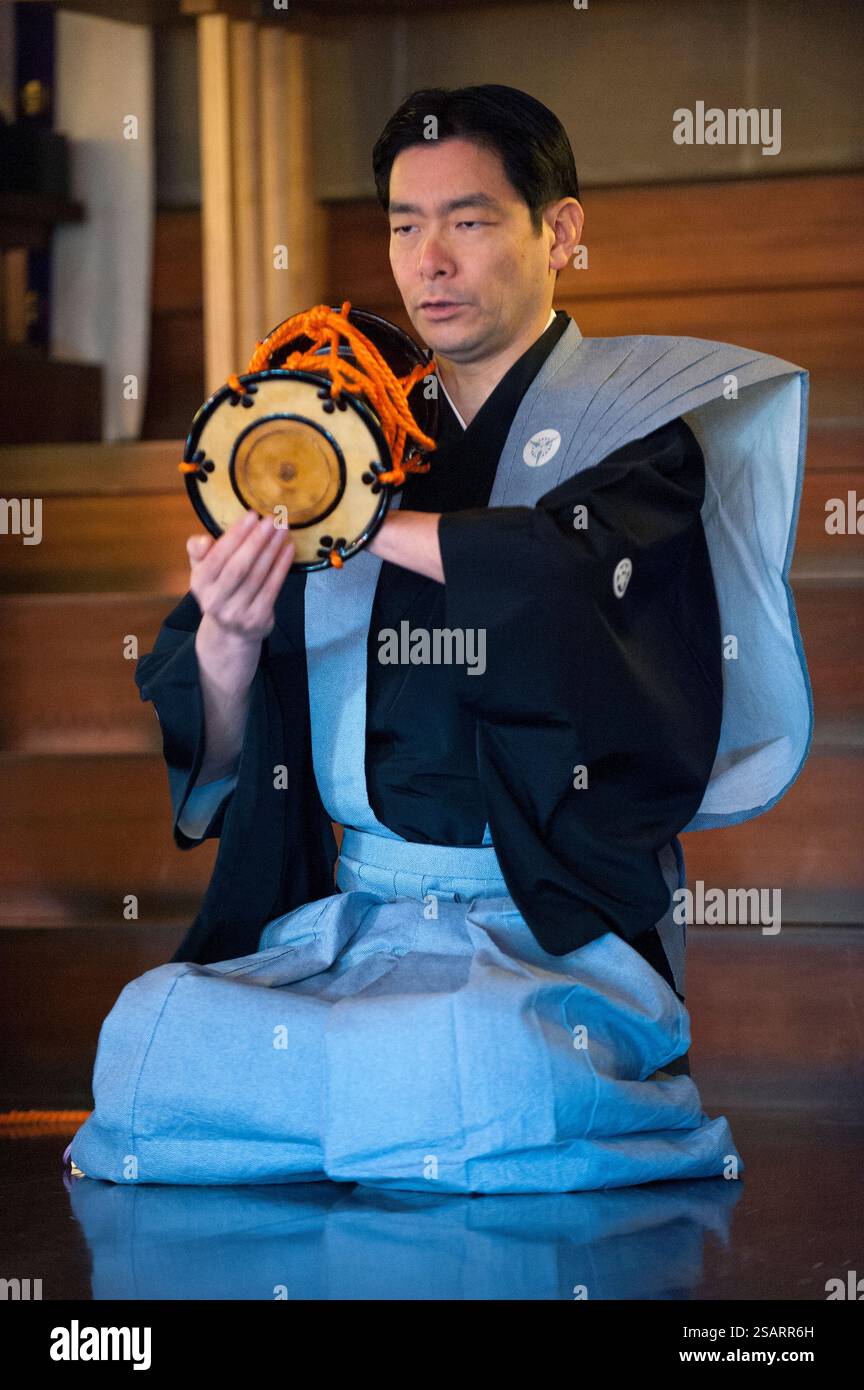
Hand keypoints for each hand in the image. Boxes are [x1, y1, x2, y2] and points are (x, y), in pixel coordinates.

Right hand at [187, 509, 295, 644]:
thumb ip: (198, 551)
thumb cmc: (218, 590)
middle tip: (271, 520)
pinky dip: (281, 567)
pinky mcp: (257, 619)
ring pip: (257, 576)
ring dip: (272, 550)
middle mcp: (215, 600)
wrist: (229, 633)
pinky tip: (288, 549)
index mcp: (200, 583)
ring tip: (282, 530)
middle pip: (239, 567)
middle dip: (257, 541)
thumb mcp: (201, 570)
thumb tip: (203, 540)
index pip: (217, 556)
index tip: (252, 515)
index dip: (236, 535)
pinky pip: (272, 588)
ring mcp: (237, 612)